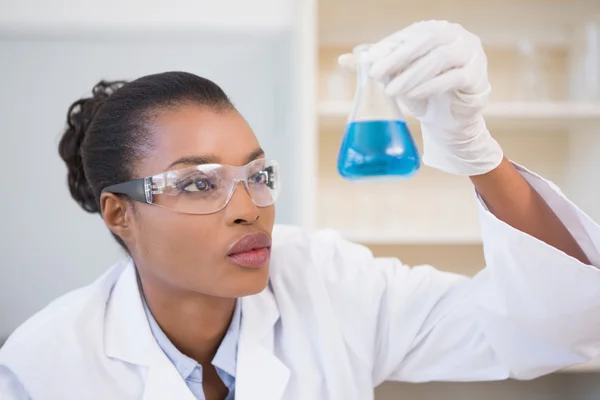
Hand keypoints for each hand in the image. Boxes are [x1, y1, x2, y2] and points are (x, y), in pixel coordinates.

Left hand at [338, 20, 502, 175]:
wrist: (449, 119)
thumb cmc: (422, 93)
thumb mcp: (398, 78)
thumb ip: (376, 67)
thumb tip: (343, 60)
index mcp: (435, 30)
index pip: (411, 34)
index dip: (389, 47)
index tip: (369, 63)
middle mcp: (455, 36)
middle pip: (426, 40)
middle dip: (398, 57)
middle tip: (377, 74)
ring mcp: (470, 54)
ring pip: (440, 58)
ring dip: (412, 74)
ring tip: (392, 90)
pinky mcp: (477, 77)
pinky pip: (453, 78)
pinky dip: (430, 86)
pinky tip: (413, 96)